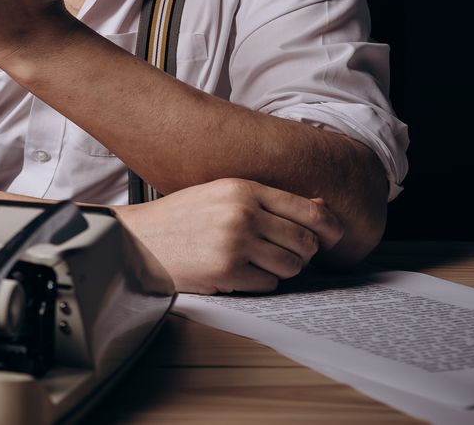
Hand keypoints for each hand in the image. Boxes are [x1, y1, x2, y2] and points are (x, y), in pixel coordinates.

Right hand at [112, 178, 343, 293]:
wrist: (139, 239)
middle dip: (302, 253)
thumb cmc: (181, 217)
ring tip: (259, 263)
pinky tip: (238, 272)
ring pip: (291, 266)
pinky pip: (269, 284)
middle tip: (285, 253)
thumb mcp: (223, 195)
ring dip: (282, 269)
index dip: (329, 227)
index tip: (333, 237)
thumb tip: (322, 207)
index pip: (309, 210)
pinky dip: (259, 282)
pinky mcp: (227, 271)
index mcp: (243, 189)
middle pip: (305, 242)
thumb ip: (269, 201)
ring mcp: (235, 243)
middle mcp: (243, 213)